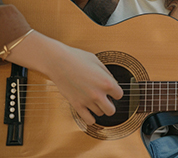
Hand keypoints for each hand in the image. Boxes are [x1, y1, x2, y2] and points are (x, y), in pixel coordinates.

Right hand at [5, 31, 122, 124]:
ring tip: (95, 100)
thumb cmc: (77, 58)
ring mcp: (87, 101)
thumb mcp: (98, 62)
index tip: (111, 90)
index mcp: (106, 82)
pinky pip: (88, 119)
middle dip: (110, 104)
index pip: (119, 95)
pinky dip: (90, 118)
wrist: (58, 62)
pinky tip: (90, 111)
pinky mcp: (76, 105)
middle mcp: (98, 94)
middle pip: (111, 110)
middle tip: (105, 98)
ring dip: (99, 108)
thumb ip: (107, 74)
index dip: (116, 92)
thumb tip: (112, 82)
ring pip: (100, 114)